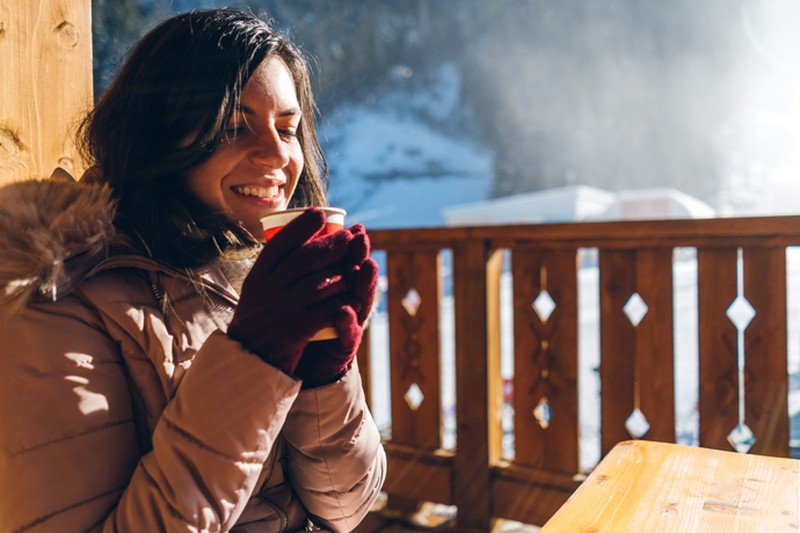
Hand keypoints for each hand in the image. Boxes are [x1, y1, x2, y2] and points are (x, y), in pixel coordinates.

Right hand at [227, 208, 368, 375]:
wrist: (248, 360)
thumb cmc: (258, 318)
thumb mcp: (257, 289)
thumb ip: (274, 267)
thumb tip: (297, 233)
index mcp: (258, 276)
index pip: (280, 244)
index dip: (301, 226)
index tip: (319, 213)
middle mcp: (268, 290)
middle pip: (305, 259)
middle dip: (332, 244)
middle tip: (351, 235)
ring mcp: (283, 310)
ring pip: (320, 283)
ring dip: (342, 273)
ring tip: (355, 266)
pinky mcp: (297, 331)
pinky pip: (326, 311)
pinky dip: (341, 303)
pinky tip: (351, 299)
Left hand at [294, 230, 378, 387]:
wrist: (297, 363)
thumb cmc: (300, 322)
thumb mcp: (298, 292)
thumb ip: (300, 269)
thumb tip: (286, 237)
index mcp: (336, 288)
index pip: (347, 263)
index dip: (352, 245)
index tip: (354, 226)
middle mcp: (347, 302)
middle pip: (358, 276)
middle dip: (360, 256)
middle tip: (361, 238)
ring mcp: (349, 323)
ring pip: (360, 300)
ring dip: (364, 283)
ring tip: (366, 265)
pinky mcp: (344, 346)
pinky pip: (347, 333)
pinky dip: (347, 322)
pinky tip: (344, 311)